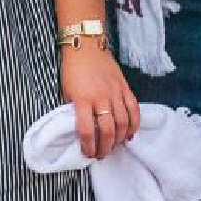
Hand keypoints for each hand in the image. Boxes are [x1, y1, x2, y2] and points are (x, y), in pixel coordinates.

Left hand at [61, 44, 139, 158]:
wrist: (87, 45)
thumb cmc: (73, 69)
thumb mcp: (66, 91)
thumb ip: (74, 109)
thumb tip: (80, 128)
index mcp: (82, 99)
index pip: (87, 130)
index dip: (88, 146)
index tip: (88, 153)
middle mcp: (101, 97)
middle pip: (107, 129)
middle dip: (105, 147)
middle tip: (101, 155)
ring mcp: (115, 92)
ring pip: (123, 122)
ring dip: (119, 139)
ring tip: (114, 146)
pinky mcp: (125, 87)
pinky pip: (134, 109)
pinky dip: (134, 124)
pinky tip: (129, 134)